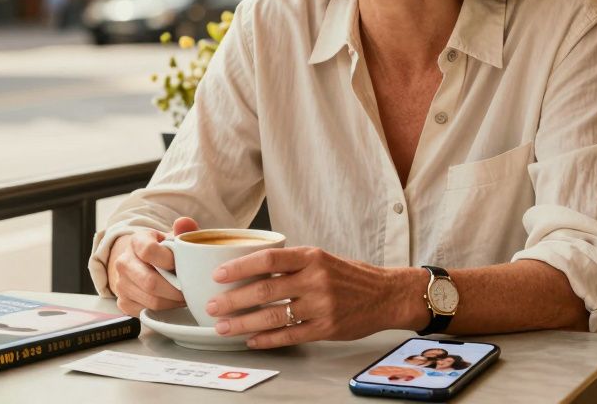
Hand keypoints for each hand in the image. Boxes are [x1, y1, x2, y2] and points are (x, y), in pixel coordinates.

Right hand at [106, 216, 199, 317]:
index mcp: (136, 241)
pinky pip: (145, 311)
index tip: (180, 264)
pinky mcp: (123, 302)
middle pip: (151, 282)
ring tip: (184, 297)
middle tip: (190, 289)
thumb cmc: (163, 251)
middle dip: (176, 289)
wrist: (142, 262)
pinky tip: (172, 303)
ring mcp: (121, 283)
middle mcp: (123, 262)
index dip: (169, 260)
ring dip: (172, 302)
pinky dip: (163, 310)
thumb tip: (185, 223)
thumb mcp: (172, 237)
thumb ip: (183, 230)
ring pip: (150, 300)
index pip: (149, 251)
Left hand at [205, 246, 416, 348]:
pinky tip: (251, 340)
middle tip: (211, 306)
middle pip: (265, 290)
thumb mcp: (322, 258)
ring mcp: (321, 306)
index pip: (269, 258)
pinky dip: (267, 339)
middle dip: (233, 300)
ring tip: (224, 326)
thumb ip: (292, 264)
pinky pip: (290, 336)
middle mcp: (316, 280)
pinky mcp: (327, 329)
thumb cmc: (349, 275)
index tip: (218, 274)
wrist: (385, 294)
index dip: (240, 267)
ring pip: (273, 316)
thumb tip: (250, 269)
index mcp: (312, 257)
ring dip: (244, 323)